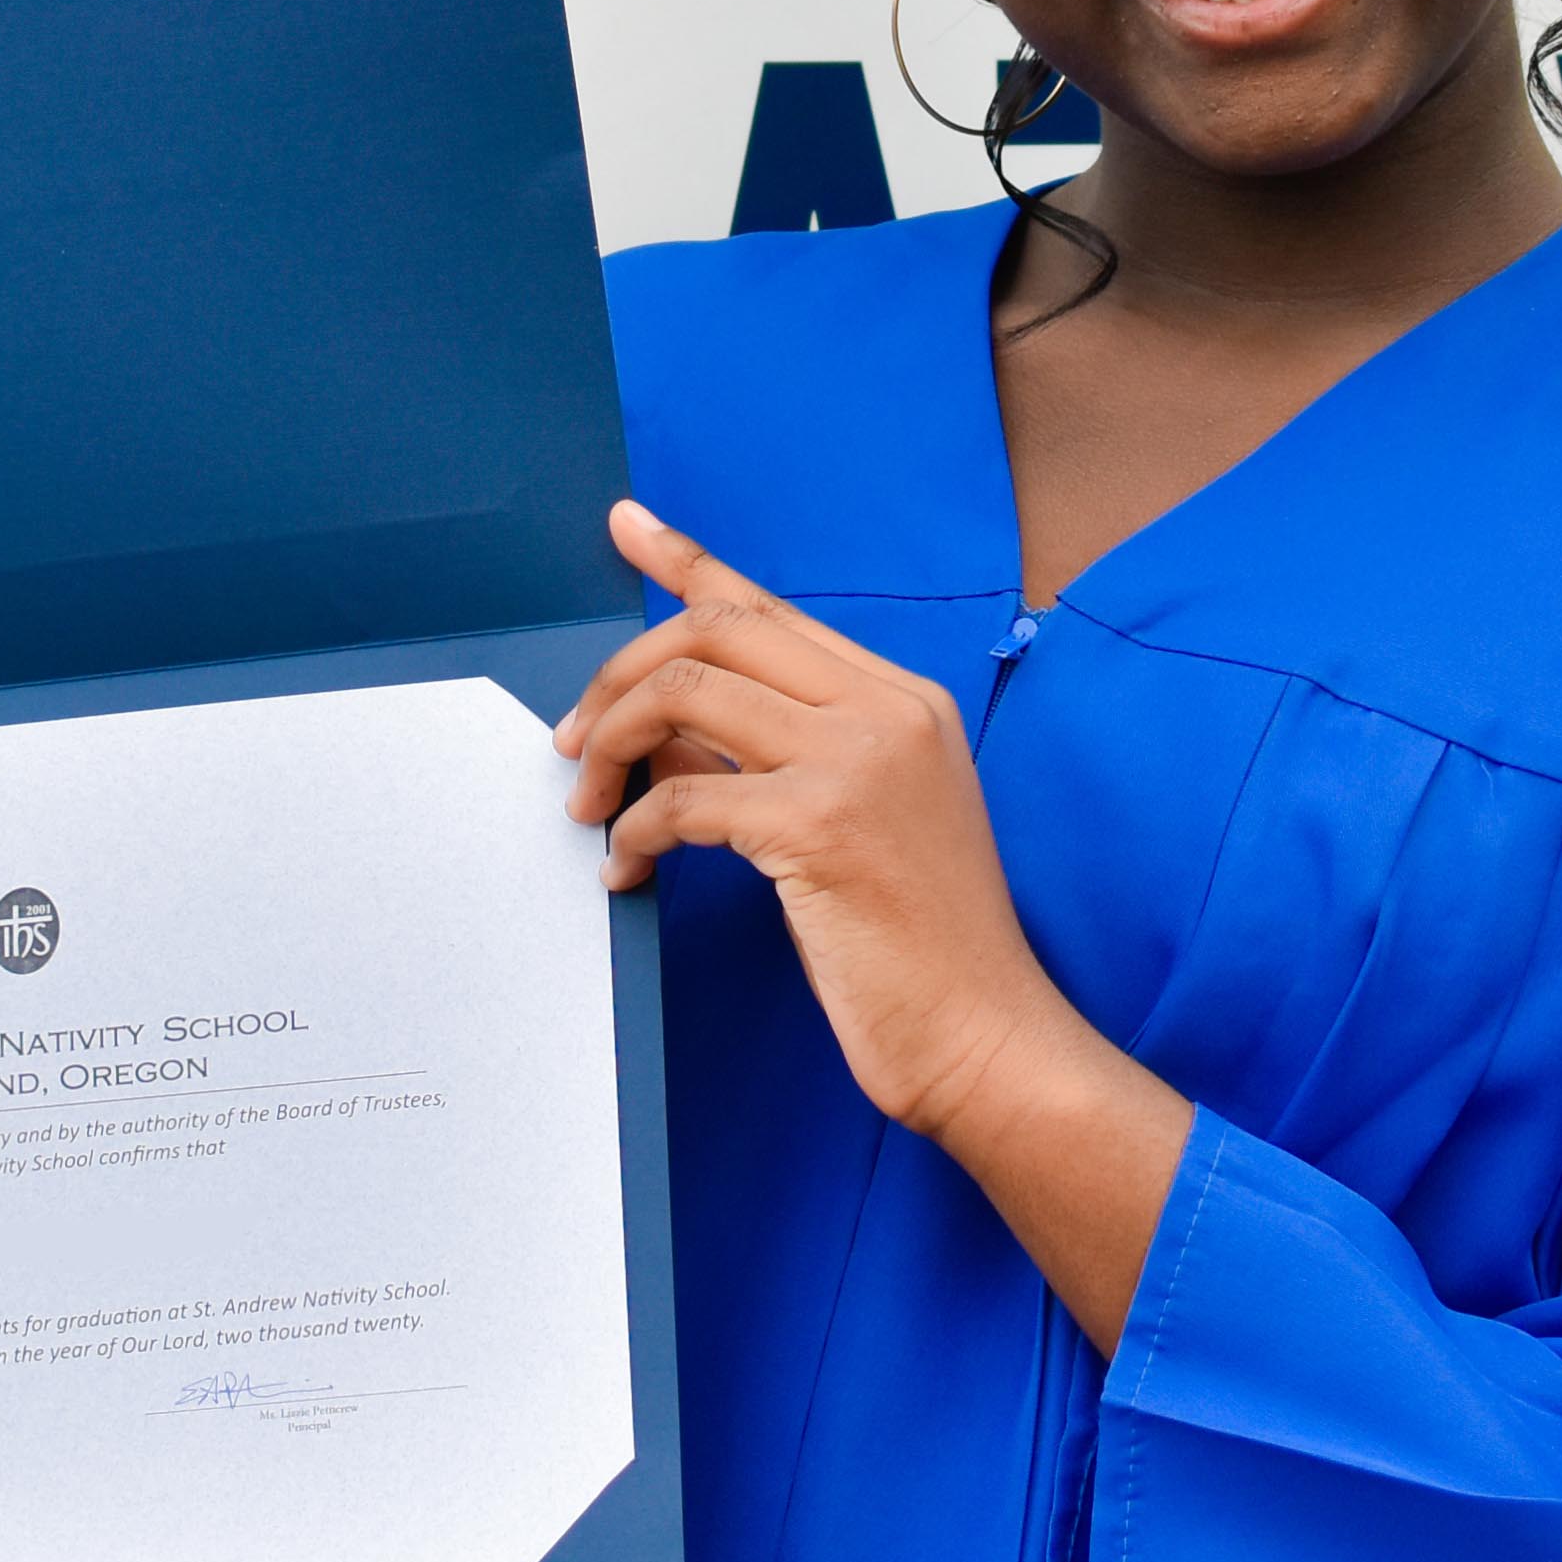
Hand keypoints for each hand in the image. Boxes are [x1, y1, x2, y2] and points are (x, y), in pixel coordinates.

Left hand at [555, 502, 1195, 1340]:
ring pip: (685, 694)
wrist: (985, 1034)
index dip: (688, 561)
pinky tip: (627, 870)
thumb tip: (664, 735)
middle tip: (575, 741)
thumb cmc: (919, 946)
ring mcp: (858, 762)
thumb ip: (770, 759)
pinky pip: (682, 798)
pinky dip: (634, 832)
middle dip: (619, 675)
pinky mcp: (822, 827)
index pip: (770, 607)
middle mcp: (886, 711)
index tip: (628, 527)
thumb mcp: (852, 821)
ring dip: (612, 746)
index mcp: (902, 700)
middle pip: (714, 632)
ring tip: (590, 804)